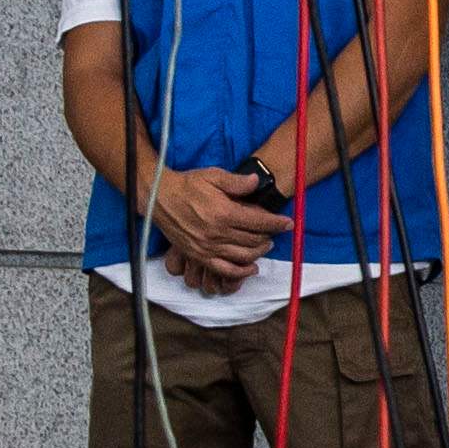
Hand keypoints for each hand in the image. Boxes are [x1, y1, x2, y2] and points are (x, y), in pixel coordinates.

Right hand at [150, 162, 284, 291]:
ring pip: (243, 256)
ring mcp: (208, 247)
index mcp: (223, 213)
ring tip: (265, 245)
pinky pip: (224, 270)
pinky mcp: (199, 256)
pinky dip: (240, 272)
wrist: (159, 197)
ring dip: (259, 252)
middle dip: (269, 236)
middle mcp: (217, 233)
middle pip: (254, 240)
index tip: (288, 223)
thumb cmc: (187, 185)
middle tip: (275, 230)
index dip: (277, 223)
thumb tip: (257, 181)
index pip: (259, 221)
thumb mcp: (213, 175)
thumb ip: (237, 182)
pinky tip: (250, 268)